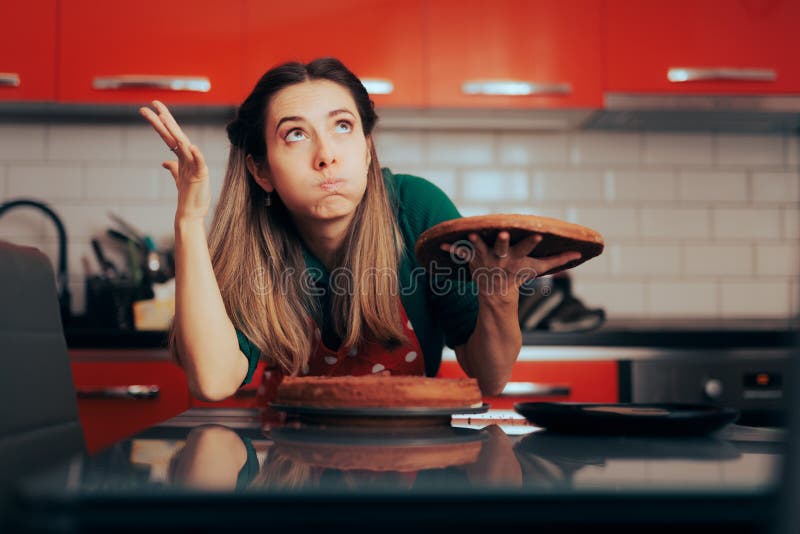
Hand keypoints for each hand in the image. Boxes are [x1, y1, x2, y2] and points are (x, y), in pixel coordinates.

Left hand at [139, 100, 210, 220]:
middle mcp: (189, 157)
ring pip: (183, 145)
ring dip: (174, 131)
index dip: (159, 122)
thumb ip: (172, 168)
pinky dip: (196, 155)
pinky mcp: (201, 176)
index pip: (168, 135)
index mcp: (182, 157)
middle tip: (152, 103)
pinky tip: (192, 147)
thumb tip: (164, 162)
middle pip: (174, 135)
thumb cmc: (189, 195)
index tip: (148, 109)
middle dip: (163, 119)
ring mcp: (195, 165)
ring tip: (164, 118)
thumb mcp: (178, 178)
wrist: (193, 212)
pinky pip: (199, 163)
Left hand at [440, 230, 580, 299]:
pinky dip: (451, 249)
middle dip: (502, 241)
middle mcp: (502, 257)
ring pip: (480, 249)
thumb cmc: (519, 275)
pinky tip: (441, 243)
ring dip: (474, 243)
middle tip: (503, 233)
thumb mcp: (538, 268)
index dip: (532, 242)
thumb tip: (579, 254)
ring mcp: (486, 259)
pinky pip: (460, 253)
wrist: (496, 294)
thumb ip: (558, 260)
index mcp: (517, 257)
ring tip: (469, 235)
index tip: (538, 235)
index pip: (527, 248)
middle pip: (503, 248)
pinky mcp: (473, 259)